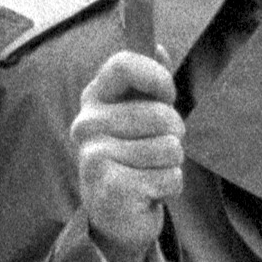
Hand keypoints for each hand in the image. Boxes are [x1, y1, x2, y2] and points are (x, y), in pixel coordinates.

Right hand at [71, 51, 185, 261]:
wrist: (116, 214)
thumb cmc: (133, 156)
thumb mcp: (140, 116)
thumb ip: (149, 82)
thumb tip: (158, 47)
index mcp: (95, 98)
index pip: (124, 65)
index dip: (156, 77)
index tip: (167, 94)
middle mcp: (87, 124)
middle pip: (160, 113)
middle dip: (174, 134)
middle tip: (157, 149)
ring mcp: (94, 155)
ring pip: (169, 148)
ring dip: (171, 163)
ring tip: (150, 170)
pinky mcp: (109, 186)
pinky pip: (169, 177)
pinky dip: (169, 186)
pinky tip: (148, 191)